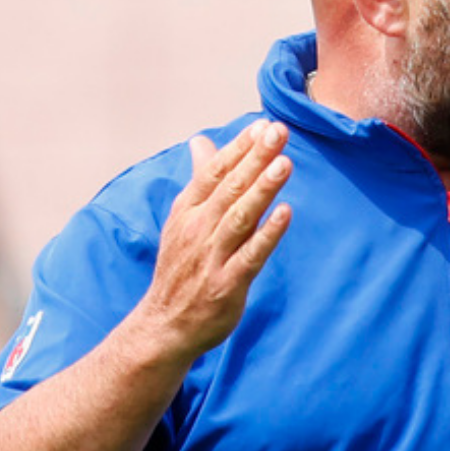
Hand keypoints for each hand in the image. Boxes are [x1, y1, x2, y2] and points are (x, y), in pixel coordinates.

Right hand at [129, 121, 293, 363]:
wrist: (164, 325)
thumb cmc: (182, 267)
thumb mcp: (183, 219)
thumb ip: (201, 180)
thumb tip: (201, 141)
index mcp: (187, 211)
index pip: (214, 172)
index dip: (239, 148)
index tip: (263, 125)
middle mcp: (197, 229)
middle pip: (229, 188)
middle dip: (255, 158)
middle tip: (278, 131)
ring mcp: (211, 257)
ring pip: (240, 217)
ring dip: (262, 189)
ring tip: (284, 163)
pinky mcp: (226, 284)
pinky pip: (250, 255)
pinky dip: (267, 234)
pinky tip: (285, 213)